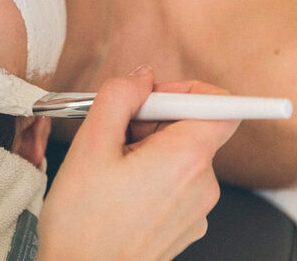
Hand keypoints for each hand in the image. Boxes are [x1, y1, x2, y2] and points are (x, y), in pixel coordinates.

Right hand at [36, 66, 238, 260]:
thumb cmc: (82, 221)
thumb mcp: (90, 144)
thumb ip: (118, 97)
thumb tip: (140, 77)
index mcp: (185, 159)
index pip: (222, 106)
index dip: (187, 89)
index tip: (153, 95)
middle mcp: (202, 185)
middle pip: (192, 128)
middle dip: (152, 120)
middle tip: (112, 132)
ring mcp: (197, 209)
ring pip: (180, 156)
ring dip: (147, 148)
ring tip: (109, 166)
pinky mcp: (185, 225)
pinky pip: (176, 183)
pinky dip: (150, 174)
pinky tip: (117, 188)